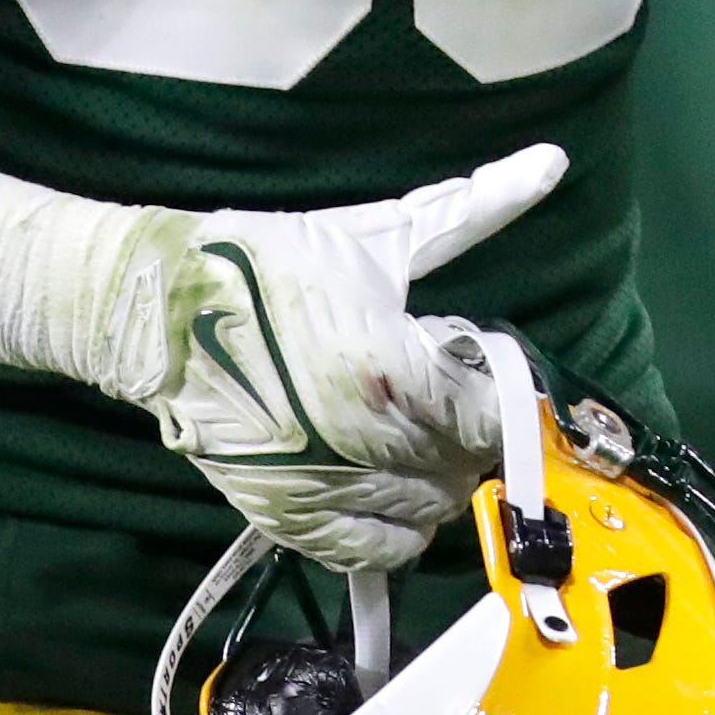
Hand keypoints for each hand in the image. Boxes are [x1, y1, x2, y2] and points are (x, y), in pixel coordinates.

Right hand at [130, 149, 569, 572]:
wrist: (160, 308)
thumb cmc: (271, 262)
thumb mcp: (379, 235)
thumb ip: (474, 209)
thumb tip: (554, 161)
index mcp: (393, 370)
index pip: (490, 417)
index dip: (499, 399)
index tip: (484, 379)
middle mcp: (364, 442)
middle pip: (462, 466)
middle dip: (469, 436)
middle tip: (450, 404)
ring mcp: (322, 488)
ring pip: (424, 514)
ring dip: (437, 481)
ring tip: (419, 441)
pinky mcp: (285, 516)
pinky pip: (368, 554)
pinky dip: (394, 535)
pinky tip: (394, 496)